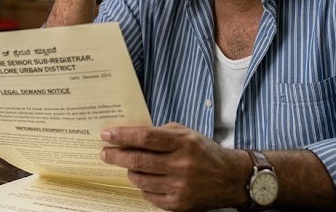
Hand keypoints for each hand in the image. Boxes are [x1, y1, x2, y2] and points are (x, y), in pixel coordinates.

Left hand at [100, 123, 249, 211]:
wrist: (230, 179)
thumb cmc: (205, 152)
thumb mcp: (187, 134)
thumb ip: (161, 133)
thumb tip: (131, 135)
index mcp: (184, 143)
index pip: (146, 138)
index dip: (123, 136)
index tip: (107, 135)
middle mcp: (181, 165)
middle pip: (138, 160)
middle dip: (116, 156)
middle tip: (105, 153)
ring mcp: (179, 187)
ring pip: (140, 179)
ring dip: (130, 171)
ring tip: (129, 166)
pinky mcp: (178, 204)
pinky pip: (148, 195)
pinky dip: (143, 186)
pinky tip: (146, 179)